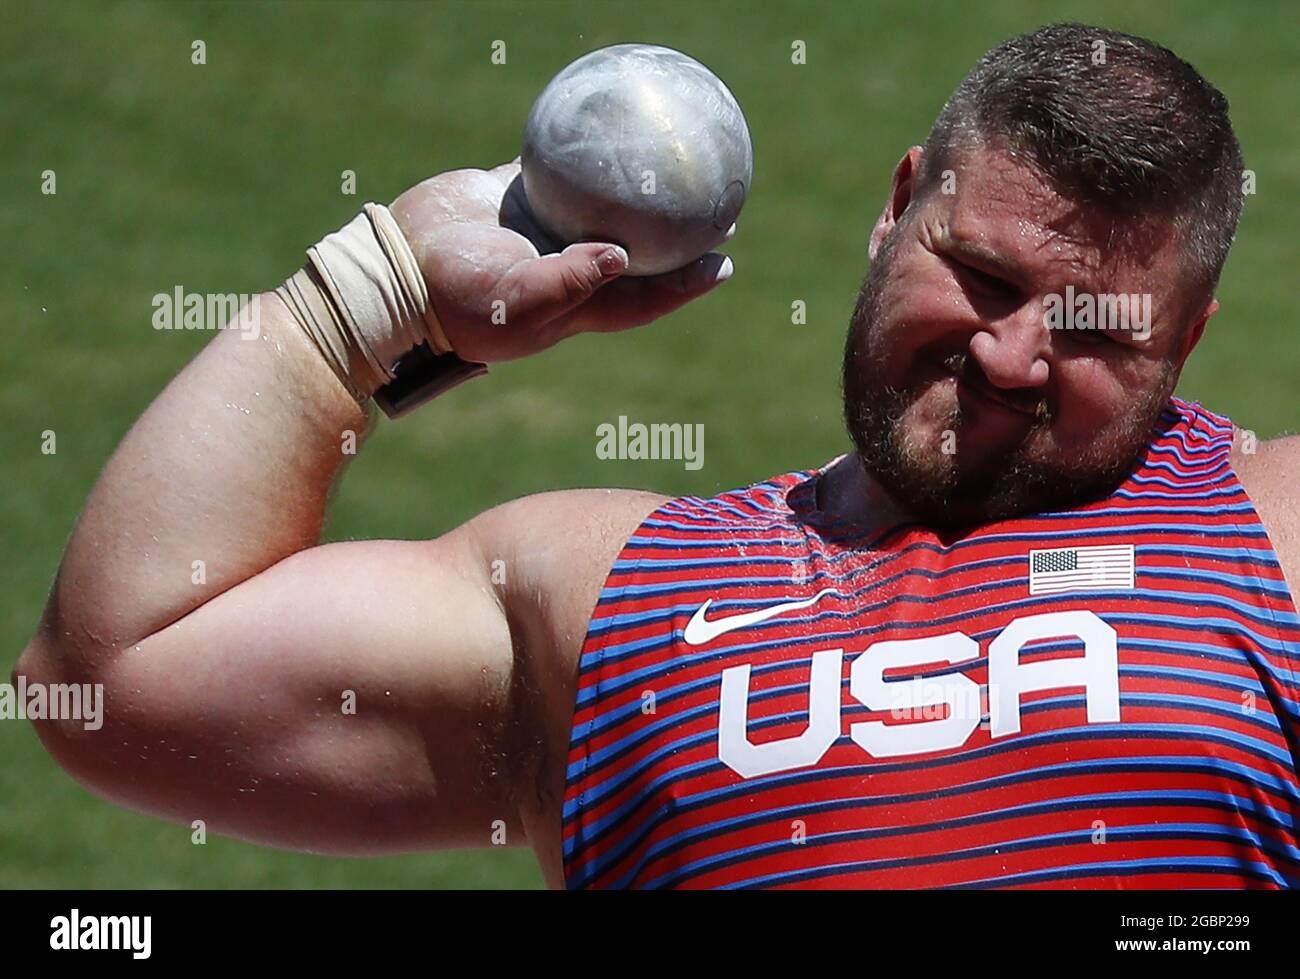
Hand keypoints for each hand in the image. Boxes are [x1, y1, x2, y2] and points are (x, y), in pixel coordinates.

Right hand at [390, 159, 733, 362]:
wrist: (397, 270)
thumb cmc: (456, 300)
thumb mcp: (515, 299)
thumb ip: (568, 281)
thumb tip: (622, 257)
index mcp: (574, 304)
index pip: (642, 298)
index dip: (683, 285)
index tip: (721, 263)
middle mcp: (565, 270)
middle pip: (635, 254)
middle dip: (674, 238)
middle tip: (718, 208)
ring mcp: (540, 233)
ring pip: (600, 208)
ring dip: (634, 192)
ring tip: (673, 162)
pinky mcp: (512, 198)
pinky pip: (556, 170)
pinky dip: (579, 152)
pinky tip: (604, 125)